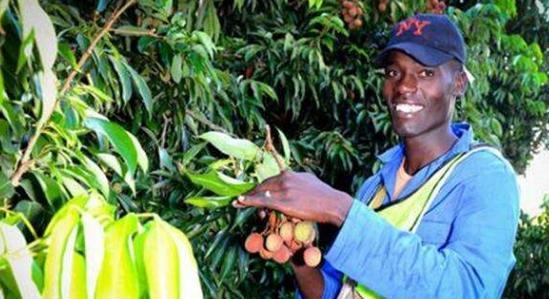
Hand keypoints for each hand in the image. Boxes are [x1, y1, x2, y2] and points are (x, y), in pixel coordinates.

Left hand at [232, 170, 352, 226]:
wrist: (333, 203)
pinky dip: (249, 201)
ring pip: (261, 193)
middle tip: (241, 200)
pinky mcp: (284, 202)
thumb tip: (291, 176)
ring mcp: (284, 190)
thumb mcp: (309, 181)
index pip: (270, 180)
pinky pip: (262, 201)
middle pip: (263, 186)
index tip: (253, 192)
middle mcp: (285, 178)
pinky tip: (240, 202)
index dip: (260, 188)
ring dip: (248, 198)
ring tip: (238, 203)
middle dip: (252, 193)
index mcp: (291, 174)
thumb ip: (297, 180)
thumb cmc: (324, 196)